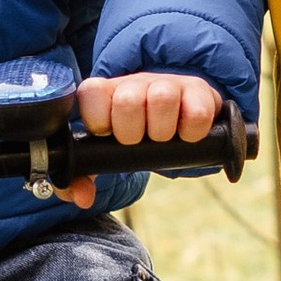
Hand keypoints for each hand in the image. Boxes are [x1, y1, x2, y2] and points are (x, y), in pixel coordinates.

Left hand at [63, 69, 220, 207]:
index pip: (91, 92)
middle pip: (127, 100)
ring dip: (162, 131)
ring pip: (162, 98)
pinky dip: (192, 133)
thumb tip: (82, 198)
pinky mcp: (198, 91)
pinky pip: (197, 112)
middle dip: (131, 133)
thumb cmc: (135, 135)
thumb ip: (85, 176)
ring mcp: (168, 83)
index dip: (98, 121)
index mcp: (106, 94)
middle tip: (139, 142)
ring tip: (163, 138)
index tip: (108, 136)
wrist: (178, 118)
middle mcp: (135, 83)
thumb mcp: (107, 152)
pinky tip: (186, 135)